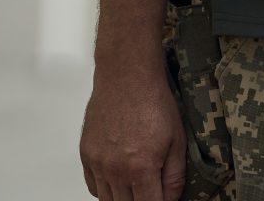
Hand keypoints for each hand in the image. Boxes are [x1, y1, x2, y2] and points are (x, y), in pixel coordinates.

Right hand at [79, 68, 185, 199]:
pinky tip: (118, 180)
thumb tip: (170, 199)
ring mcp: (97, 162)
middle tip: (150, 192)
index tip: (162, 199)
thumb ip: (174, 178)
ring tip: (135, 188)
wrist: (126, 75)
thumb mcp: (177, 142)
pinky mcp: (86, 153)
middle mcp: (114, 169)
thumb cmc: (153, 102)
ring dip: (122, 199)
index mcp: (141, 168)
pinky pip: (92, 186)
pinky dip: (105, 190)